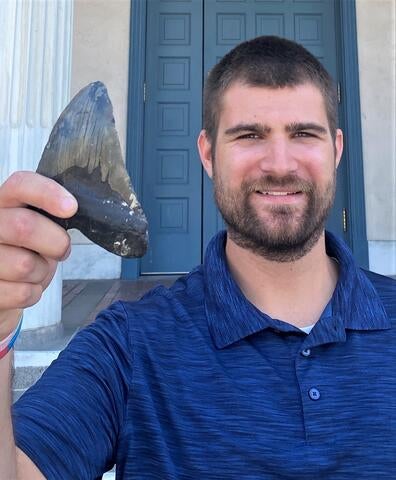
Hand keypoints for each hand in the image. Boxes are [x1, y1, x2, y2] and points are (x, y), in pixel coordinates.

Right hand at [0, 171, 77, 338]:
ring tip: (35, 270)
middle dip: (55, 242)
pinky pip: (23, 293)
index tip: (71, 208)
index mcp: (3, 203)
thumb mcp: (38, 227)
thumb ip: (48, 216)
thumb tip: (72, 211)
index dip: (47, 193)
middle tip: (61, 249)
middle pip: (24, 226)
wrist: (2, 287)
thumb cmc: (24, 252)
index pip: (20, 185)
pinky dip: (33, 292)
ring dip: (42, 272)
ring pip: (25, 265)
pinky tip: (24, 286)